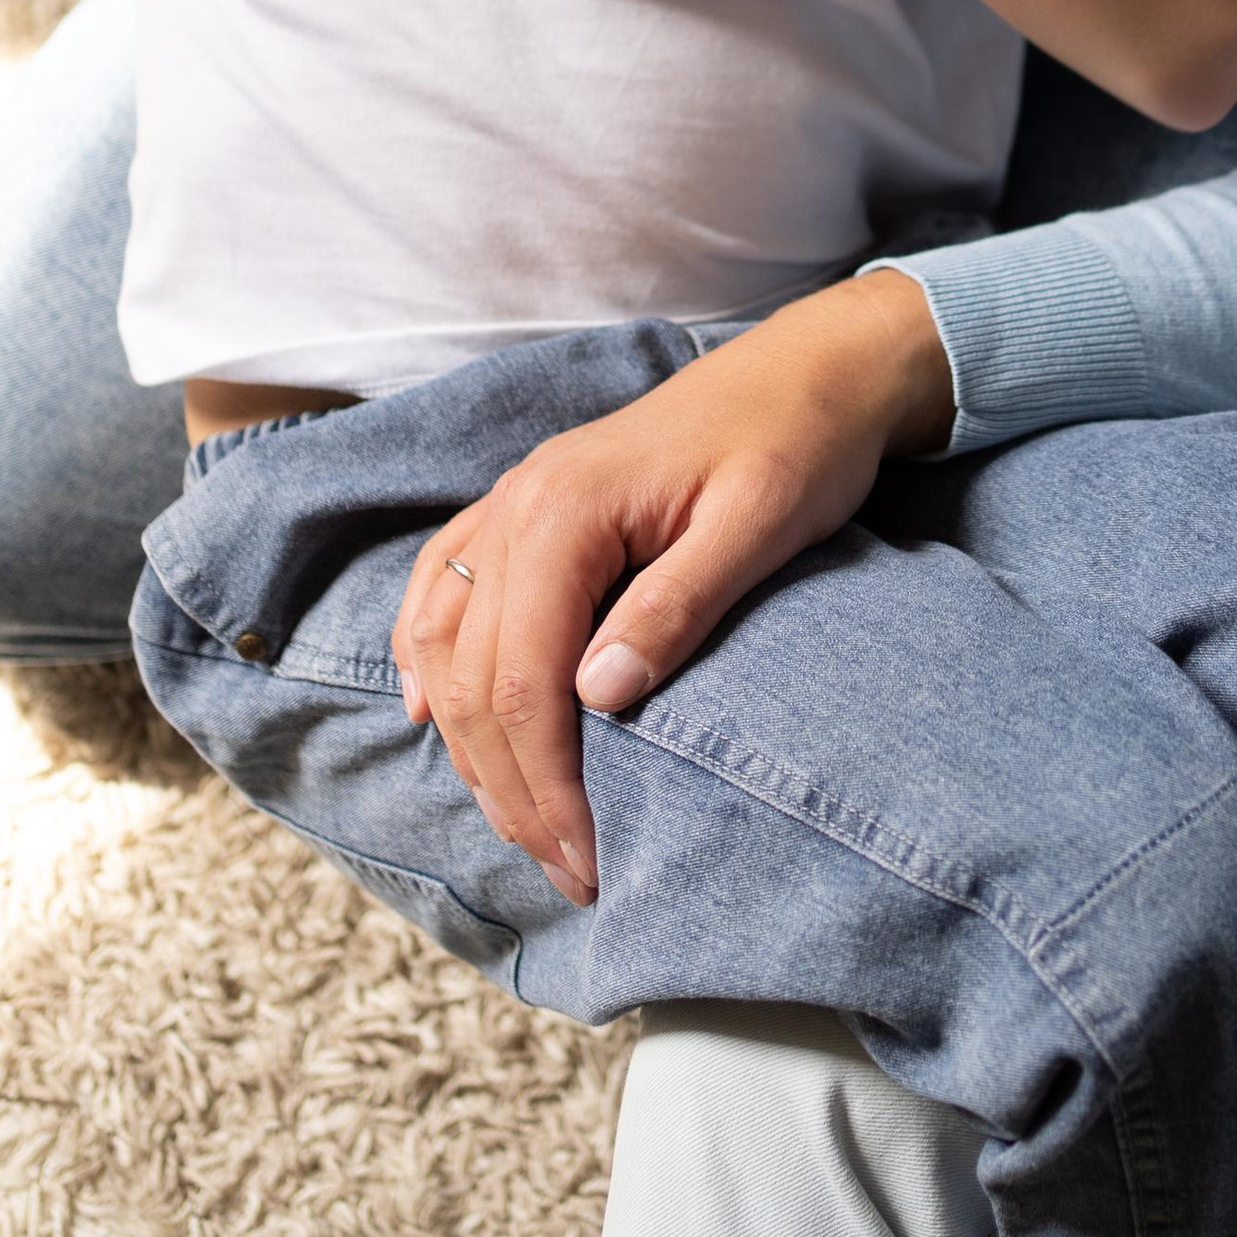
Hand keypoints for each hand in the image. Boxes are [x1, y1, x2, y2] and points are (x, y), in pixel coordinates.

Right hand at [389, 267, 955, 899]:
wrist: (810, 368)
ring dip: (468, 743)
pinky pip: (442, 587)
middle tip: (567, 869)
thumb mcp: (758, 527)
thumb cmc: (796, 444)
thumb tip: (597, 699)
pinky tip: (429, 713)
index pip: (523, 678)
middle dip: (510, 787)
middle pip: (472, 675)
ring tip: (518, 822)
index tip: (587, 859)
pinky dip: (426, 657)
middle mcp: (517, 504)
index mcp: (566, 511)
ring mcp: (512, 500)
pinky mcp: (524, 505)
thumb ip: (677, 607)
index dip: (546, 783)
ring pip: (444, 642)